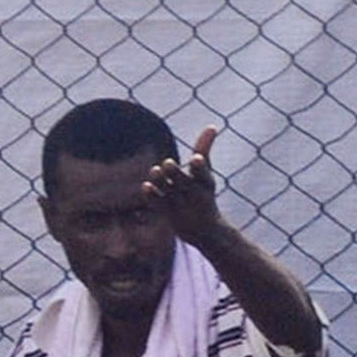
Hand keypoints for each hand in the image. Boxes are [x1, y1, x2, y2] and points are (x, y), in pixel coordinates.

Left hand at [144, 124, 224, 242]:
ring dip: (161, 181)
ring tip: (155, 170)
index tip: (195, 159)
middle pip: (183, 183)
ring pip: (169, 191)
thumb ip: (205, 150)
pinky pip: (158, 203)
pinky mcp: (168, 213)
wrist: (204, 230)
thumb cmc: (204, 195)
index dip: (199, 167)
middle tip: (168, 163)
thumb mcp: (207, 174)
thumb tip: (211, 126)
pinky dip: (151, 195)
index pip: (203, 174)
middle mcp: (194, 194)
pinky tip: (145, 185)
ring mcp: (180, 205)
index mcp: (206, 184)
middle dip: (175, 173)